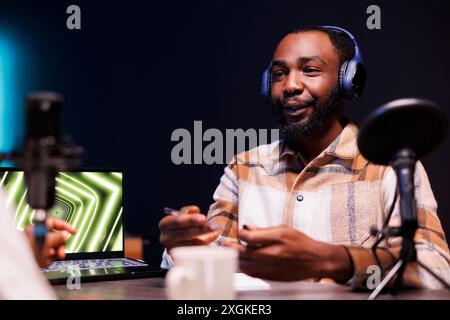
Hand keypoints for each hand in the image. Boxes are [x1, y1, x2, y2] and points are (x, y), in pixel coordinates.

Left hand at [25, 218, 75, 267]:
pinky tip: (44, 261)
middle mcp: (35, 235)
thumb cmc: (27, 255)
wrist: (19, 269)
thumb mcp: (47, 243)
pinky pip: (46, 254)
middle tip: (61, 252)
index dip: (65, 226)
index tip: (73, 232)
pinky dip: (47, 258)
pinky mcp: (34, 253)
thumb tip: (65, 233)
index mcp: (36, 228)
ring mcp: (35, 245)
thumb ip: (58, 236)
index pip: (54, 222)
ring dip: (54, 253)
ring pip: (52, 246)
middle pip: (55, 236)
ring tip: (49, 258)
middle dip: (60, 245)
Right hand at [159, 205, 220, 250]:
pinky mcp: (180, 258)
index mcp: (164, 224)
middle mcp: (165, 238)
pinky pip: (196, 250)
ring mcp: (172, 249)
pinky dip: (206, 243)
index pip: (177, 221)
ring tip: (214, 230)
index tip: (203, 218)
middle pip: (185, 234)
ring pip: (193, 243)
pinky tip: (211, 237)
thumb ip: (188, 211)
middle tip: (213, 227)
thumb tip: (195, 210)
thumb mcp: (182, 215)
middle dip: (201, 229)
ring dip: (206, 237)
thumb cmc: (181, 226)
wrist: (176, 241)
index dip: (191, 220)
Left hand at [225, 225, 352, 281]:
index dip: (241, 234)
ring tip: (233, 254)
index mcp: (278, 238)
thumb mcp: (284, 229)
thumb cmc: (301, 243)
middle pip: (244, 252)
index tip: (240, 233)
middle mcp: (274, 253)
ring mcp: (272, 267)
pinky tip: (243, 263)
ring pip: (245, 266)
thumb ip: (264, 230)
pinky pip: (252, 274)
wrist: (316, 260)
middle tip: (226, 245)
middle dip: (232, 248)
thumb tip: (248, 229)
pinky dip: (245, 268)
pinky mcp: (272, 277)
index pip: (250, 237)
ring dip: (237, 259)